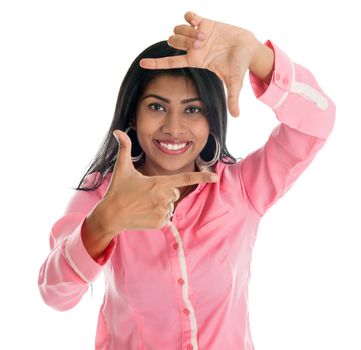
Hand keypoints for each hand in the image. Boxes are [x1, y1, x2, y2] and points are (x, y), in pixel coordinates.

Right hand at [94, 129, 218, 234]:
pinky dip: (158, 215)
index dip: (202, 177)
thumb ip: (125, 148)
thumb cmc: (118, 190)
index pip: (185, 178)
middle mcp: (164, 197)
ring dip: (161, 204)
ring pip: (170, 205)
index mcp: (159, 182)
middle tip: (146, 194)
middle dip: (164, 192)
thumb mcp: (122, 168)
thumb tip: (118, 131)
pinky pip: (166, 217)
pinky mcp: (160, 223)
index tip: (216, 177)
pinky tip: (145, 213)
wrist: (111, 215)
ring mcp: (163, 211)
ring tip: (144, 204)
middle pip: (174, 192)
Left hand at [139, 11, 262, 116]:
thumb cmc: (239, 66)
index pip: (170, 63)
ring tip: (205, 35)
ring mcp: (197, 34)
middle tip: (201, 44)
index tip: (141, 63)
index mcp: (195, 61)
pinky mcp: (204, 22)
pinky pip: (188, 15)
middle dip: (183, 42)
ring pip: (178, 29)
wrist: (248, 48)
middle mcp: (193, 48)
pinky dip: (189, 16)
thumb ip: (233, 99)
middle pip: (173, 42)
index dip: (156, 63)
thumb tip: (236, 117)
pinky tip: (197, 20)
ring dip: (189, 31)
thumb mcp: (235, 83)